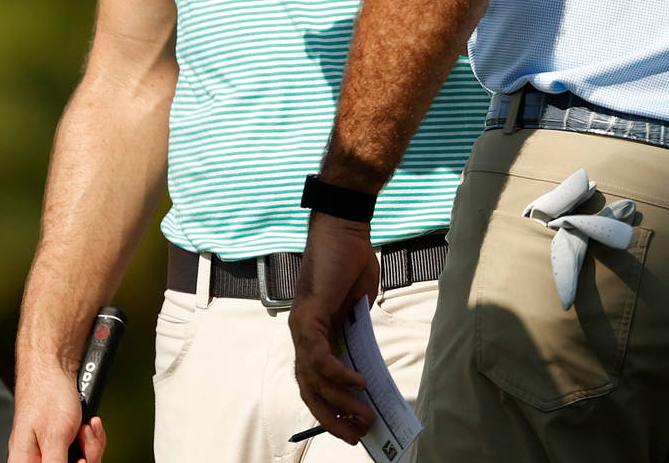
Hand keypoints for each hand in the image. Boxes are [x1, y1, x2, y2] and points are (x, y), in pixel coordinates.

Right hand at [7, 359, 106, 462]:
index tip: (78, 461)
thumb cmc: (47, 395)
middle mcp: (38, 460)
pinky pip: (85, 451)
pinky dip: (92, 438)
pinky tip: (90, 423)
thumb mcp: (55, 438)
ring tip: (86, 425)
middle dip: (85, 460)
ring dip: (91, 446)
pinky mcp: (67, 441)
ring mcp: (54, 450)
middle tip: (83, 439)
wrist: (55, 364)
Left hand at [290, 213, 380, 444]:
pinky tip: (360, 385)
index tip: (351, 429)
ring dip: (342, 403)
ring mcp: (302, 327)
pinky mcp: (309, 317)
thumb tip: (367, 369)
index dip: (330, 408)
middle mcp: (301, 334)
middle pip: (309, 389)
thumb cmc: (351, 265)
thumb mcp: (358, 311)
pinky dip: (340, 375)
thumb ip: (357, 337)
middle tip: (358, 436)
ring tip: (365, 417)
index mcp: (312, 334)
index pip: (314, 382)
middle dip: (333, 418)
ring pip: (316, 379)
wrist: (345, 231)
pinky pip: (322, 357)